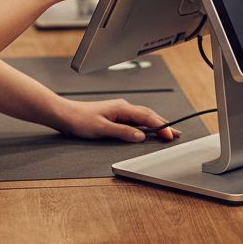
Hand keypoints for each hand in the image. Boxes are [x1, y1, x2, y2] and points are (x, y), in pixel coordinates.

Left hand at [55, 98, 180, 142]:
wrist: (66, 114)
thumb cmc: (80, 120)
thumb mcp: (102, 129)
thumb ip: (123, 132)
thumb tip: (141, 136)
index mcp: (122, 108)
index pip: (147, 117)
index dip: (160, 126)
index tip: (170, 135)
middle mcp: (123, 107)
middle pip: (148, 115)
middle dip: (163, 124)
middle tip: (176, 134)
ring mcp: (120, 110)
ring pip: (143, 116)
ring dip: (156, 123)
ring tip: (167, 131)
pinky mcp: (115, 114)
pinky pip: (135, 118)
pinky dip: (145, 124)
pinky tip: (147, 129)